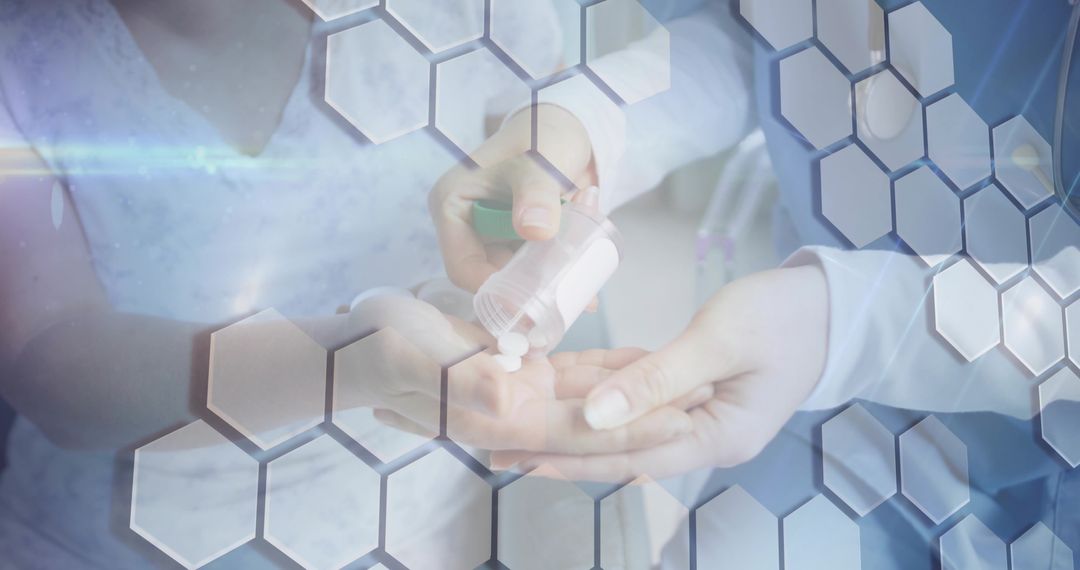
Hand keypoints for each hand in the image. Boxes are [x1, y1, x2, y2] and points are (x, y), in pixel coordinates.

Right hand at [348, 295, 703, 454]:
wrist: (359, 343)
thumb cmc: (378, 350)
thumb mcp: (413, 358)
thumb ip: (462, 381)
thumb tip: (515, 399)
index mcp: (500, 423)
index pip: (579, 433)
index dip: (631, 429)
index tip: (682, 421)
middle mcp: (520, 416)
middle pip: (599, 420)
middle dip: (651, 414)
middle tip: (711, 400)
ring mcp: (524, 393)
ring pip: (596, 397)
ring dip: (641, 392)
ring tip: (694, 379)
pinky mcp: (523, 368)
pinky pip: (577, 371)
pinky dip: (612, 367)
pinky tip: (644, 358)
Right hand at [429, 104, 595, 291]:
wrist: (569, 130)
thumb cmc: (542, 136)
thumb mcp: (538, 162)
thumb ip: (536, 194)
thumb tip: (535, 231)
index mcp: (453, 206)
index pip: (462, 265)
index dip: (492, 288)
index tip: (528, 303)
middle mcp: (469, 226)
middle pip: (490, 276)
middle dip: (527, 292)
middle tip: (559, 305)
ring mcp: (497, 236)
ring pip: (517, 276)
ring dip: (548, 287)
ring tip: (581, 296)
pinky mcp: (521, 241)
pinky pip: (537, 267)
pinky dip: (560, 275)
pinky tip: (586, 285)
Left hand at [489, 265, 829, 480]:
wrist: (834, 303)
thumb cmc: (785, 318)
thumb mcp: (718, 342)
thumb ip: (656, 380)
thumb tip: (593, 415)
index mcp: (716, 437)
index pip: (631, 455)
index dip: (573, 456)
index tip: (522, 456)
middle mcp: (703, 437)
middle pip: (622, 446)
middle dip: (563, 445)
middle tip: (502, 448)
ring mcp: (699, 415)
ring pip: (626, 419)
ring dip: (577, 417)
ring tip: (520, 421)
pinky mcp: (695, 391)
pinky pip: (642, 393)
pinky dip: (606, 388)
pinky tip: (564, 386)